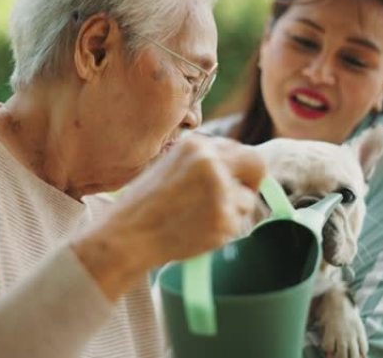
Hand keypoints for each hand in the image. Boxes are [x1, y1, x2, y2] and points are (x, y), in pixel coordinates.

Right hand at [72, 135, 265, 299]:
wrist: (127, 235)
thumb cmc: (145, 206)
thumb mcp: (171, 167)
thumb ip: (203, 164)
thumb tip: (237, 168)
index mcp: (196, 145)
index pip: (239, 149)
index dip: (239, 168)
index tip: (233, 182)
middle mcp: (210, 162)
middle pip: (256, 164)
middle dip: (251, 183)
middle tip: (237, 199)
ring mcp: (219, 190)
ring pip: (247, 200)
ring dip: (232, 212)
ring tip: (197, 220)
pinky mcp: (223, 218)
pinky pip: (238, 224)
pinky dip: (223, 231)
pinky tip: (197, 232)